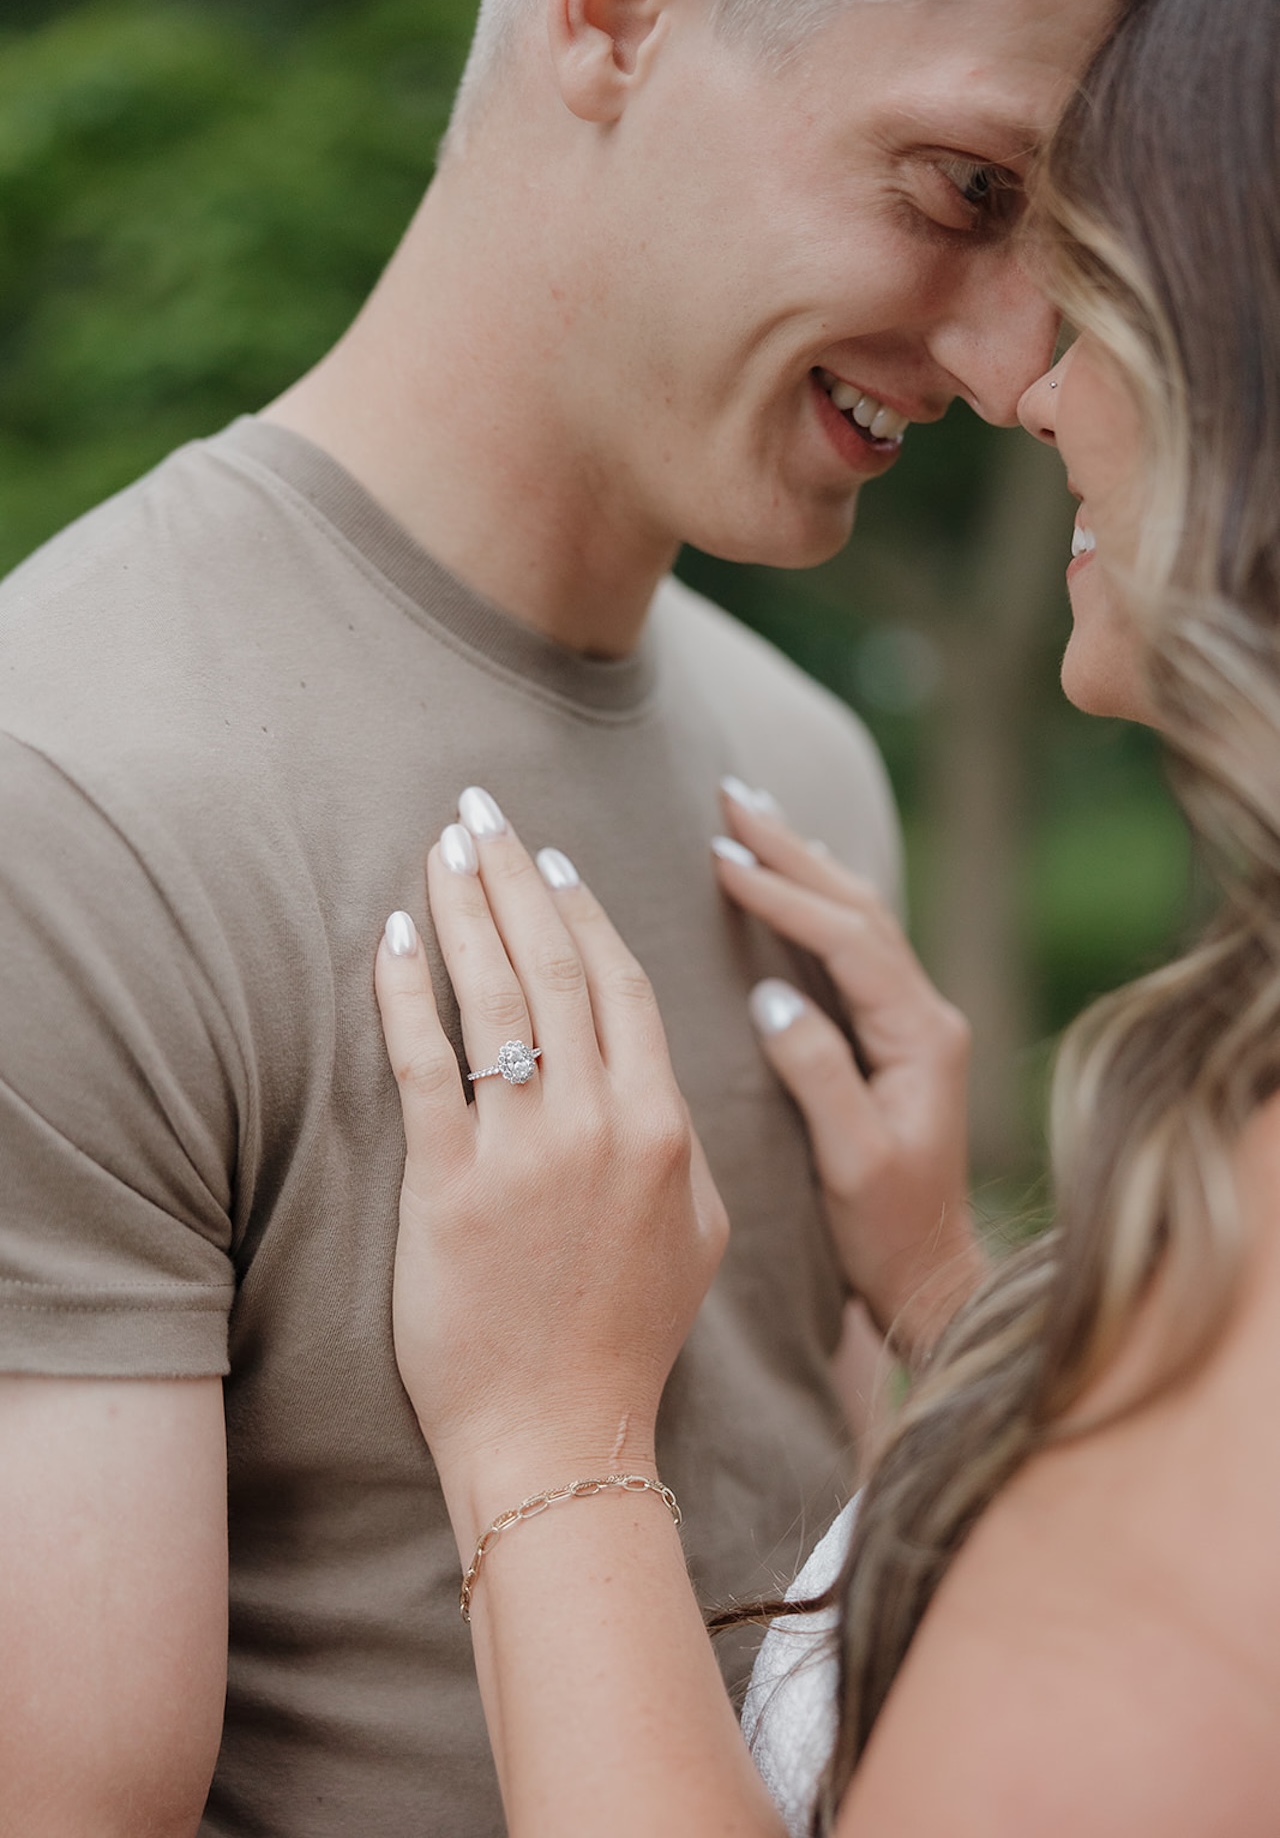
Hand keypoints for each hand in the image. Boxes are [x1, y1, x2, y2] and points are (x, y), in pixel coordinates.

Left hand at [374, 791, 727, 1533]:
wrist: (560, 1436)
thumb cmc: (630, 1340)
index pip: (621, 983)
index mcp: (667, 1126)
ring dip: (462, 907)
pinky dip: (404, 989)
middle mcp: (600, 1121)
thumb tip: (659, 1082)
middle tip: (482, 808)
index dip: (583, 908)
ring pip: (493, 994)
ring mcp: (523, 1150)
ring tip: (440, 845)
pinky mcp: (447, 1184)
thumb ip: (687, 1144)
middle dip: (514, 874)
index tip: (550, 857)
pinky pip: (422, 1062)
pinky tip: (388, 935)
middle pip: (555, 963)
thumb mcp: (702, 1236)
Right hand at [714, 785, 983, 1362]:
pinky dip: (816, 900)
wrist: (932, 1277)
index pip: (849, 941)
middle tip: (731, 795)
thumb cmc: (888, 1233)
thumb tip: (771, 998)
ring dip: (805, 861)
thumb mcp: (849, 1162)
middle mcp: (927, 1015)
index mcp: (921, 1037)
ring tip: (752, 813)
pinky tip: (790, 875)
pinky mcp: (895, 1035)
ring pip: (859, 916)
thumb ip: (818, 1076)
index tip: (724, 858)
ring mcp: (915, 1021)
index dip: (787, 895)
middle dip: (793, 848)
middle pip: (858, 907)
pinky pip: (854, 944)